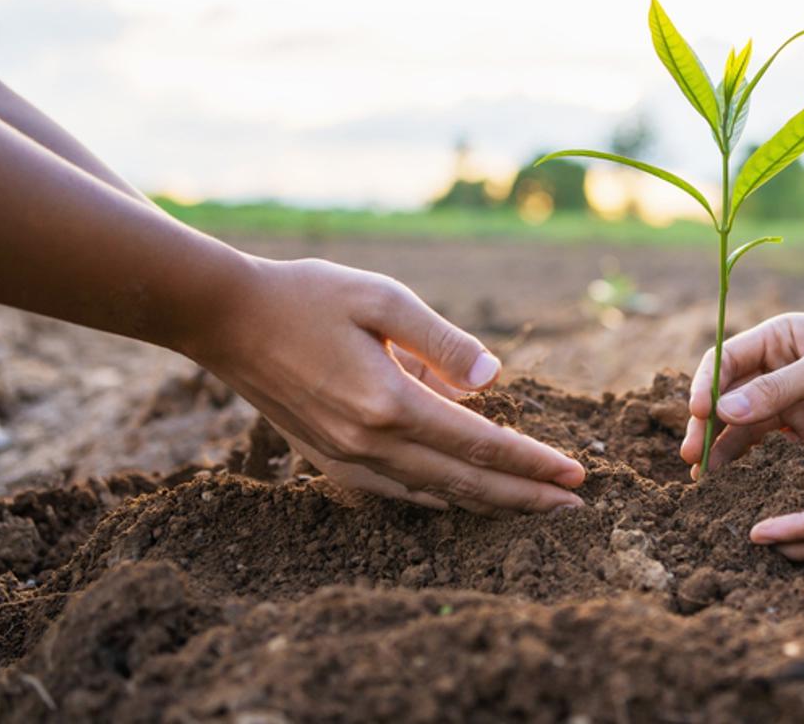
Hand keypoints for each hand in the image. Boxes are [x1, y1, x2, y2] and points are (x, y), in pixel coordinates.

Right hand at [186, 256, 585, 513]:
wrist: (227, 319)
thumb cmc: (309, 296)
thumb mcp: (383, 298)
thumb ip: (443, 342)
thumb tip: (495, 378)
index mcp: (388, 402)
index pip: (480, 444)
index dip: (532, 463)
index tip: (576, 475)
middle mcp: (369, 443)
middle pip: (465, 482)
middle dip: (525, 497)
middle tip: (575, 508)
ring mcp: (346, 459)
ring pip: (434, 495)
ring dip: (488, 503)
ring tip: (534, 506)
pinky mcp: (330, 461)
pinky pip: (398, 492)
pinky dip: (441, 497)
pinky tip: (465, 495)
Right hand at [679, 312, 803, 475]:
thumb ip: (781, 387)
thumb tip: (723, 409)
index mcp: (777, 339)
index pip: (725, 360)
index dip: (706, 386)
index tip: (701, 414)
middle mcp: (775, 370)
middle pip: (725, 398)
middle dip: (706, 425)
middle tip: (694, 457)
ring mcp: (789, 403)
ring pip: (741, 426)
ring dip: (722, 449)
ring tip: (706, 479)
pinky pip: (769, 448)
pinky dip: (750, 465)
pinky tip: (736, 485)